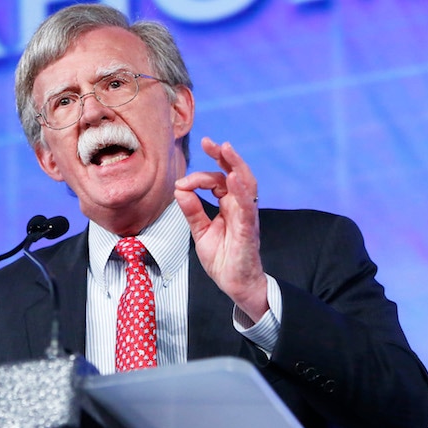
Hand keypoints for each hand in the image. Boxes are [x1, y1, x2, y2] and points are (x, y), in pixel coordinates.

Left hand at [174, 137, 267, 321]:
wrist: (235, 284)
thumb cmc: (223, 259)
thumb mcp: (201, 232)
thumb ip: (192, 211)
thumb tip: (179, 189)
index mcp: (229, 206)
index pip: (218, 181)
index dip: (200, 176)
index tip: (181, 183)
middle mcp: (240, 207)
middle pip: (236, 175)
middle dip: (224, 156)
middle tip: (209, 142)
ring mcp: (246, 217)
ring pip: (246, 185)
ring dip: (236, 165)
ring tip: (226, 148)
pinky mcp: (248, 231)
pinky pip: (247, 208)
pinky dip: (241, 192)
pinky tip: (233, 178)